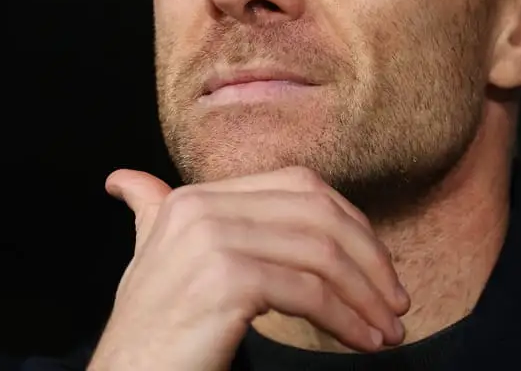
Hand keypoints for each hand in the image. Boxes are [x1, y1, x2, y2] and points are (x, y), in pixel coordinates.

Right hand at [86, 166, 410, 370]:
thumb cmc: (147, 332)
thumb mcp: (151, 259)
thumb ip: (152, 212)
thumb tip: (125, 181)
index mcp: (193, 197)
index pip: (299, 186)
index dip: (350, 222)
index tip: (375, 266)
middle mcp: (201, 207)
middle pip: (318, 213)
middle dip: (369, 257)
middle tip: (395, 302)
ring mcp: (212, 240)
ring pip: (321, 254)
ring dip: (366, 295)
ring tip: (388, 330)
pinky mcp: (226, 279)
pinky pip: (310, 292)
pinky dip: (347, 318)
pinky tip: (362, 340)